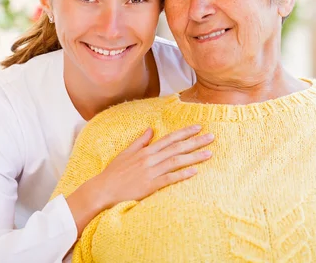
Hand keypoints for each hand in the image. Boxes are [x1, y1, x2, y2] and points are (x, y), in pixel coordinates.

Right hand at [68, 125, 213, 234]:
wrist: (103, 189)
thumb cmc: (114, 172)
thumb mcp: (126, 152)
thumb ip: (141, 141)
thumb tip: (151, 129)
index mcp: (146, 150)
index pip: (169, 138)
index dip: (185, 132)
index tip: (198, 127)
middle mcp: (150, 158)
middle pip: (177, 148)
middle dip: (195, 141)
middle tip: (212, 136)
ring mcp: (151, 171)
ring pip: (176, 161)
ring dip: (194, 156)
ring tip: (209, 153)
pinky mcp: (150, 185)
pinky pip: (169, 178)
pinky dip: (182, 174)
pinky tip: (194, 171)